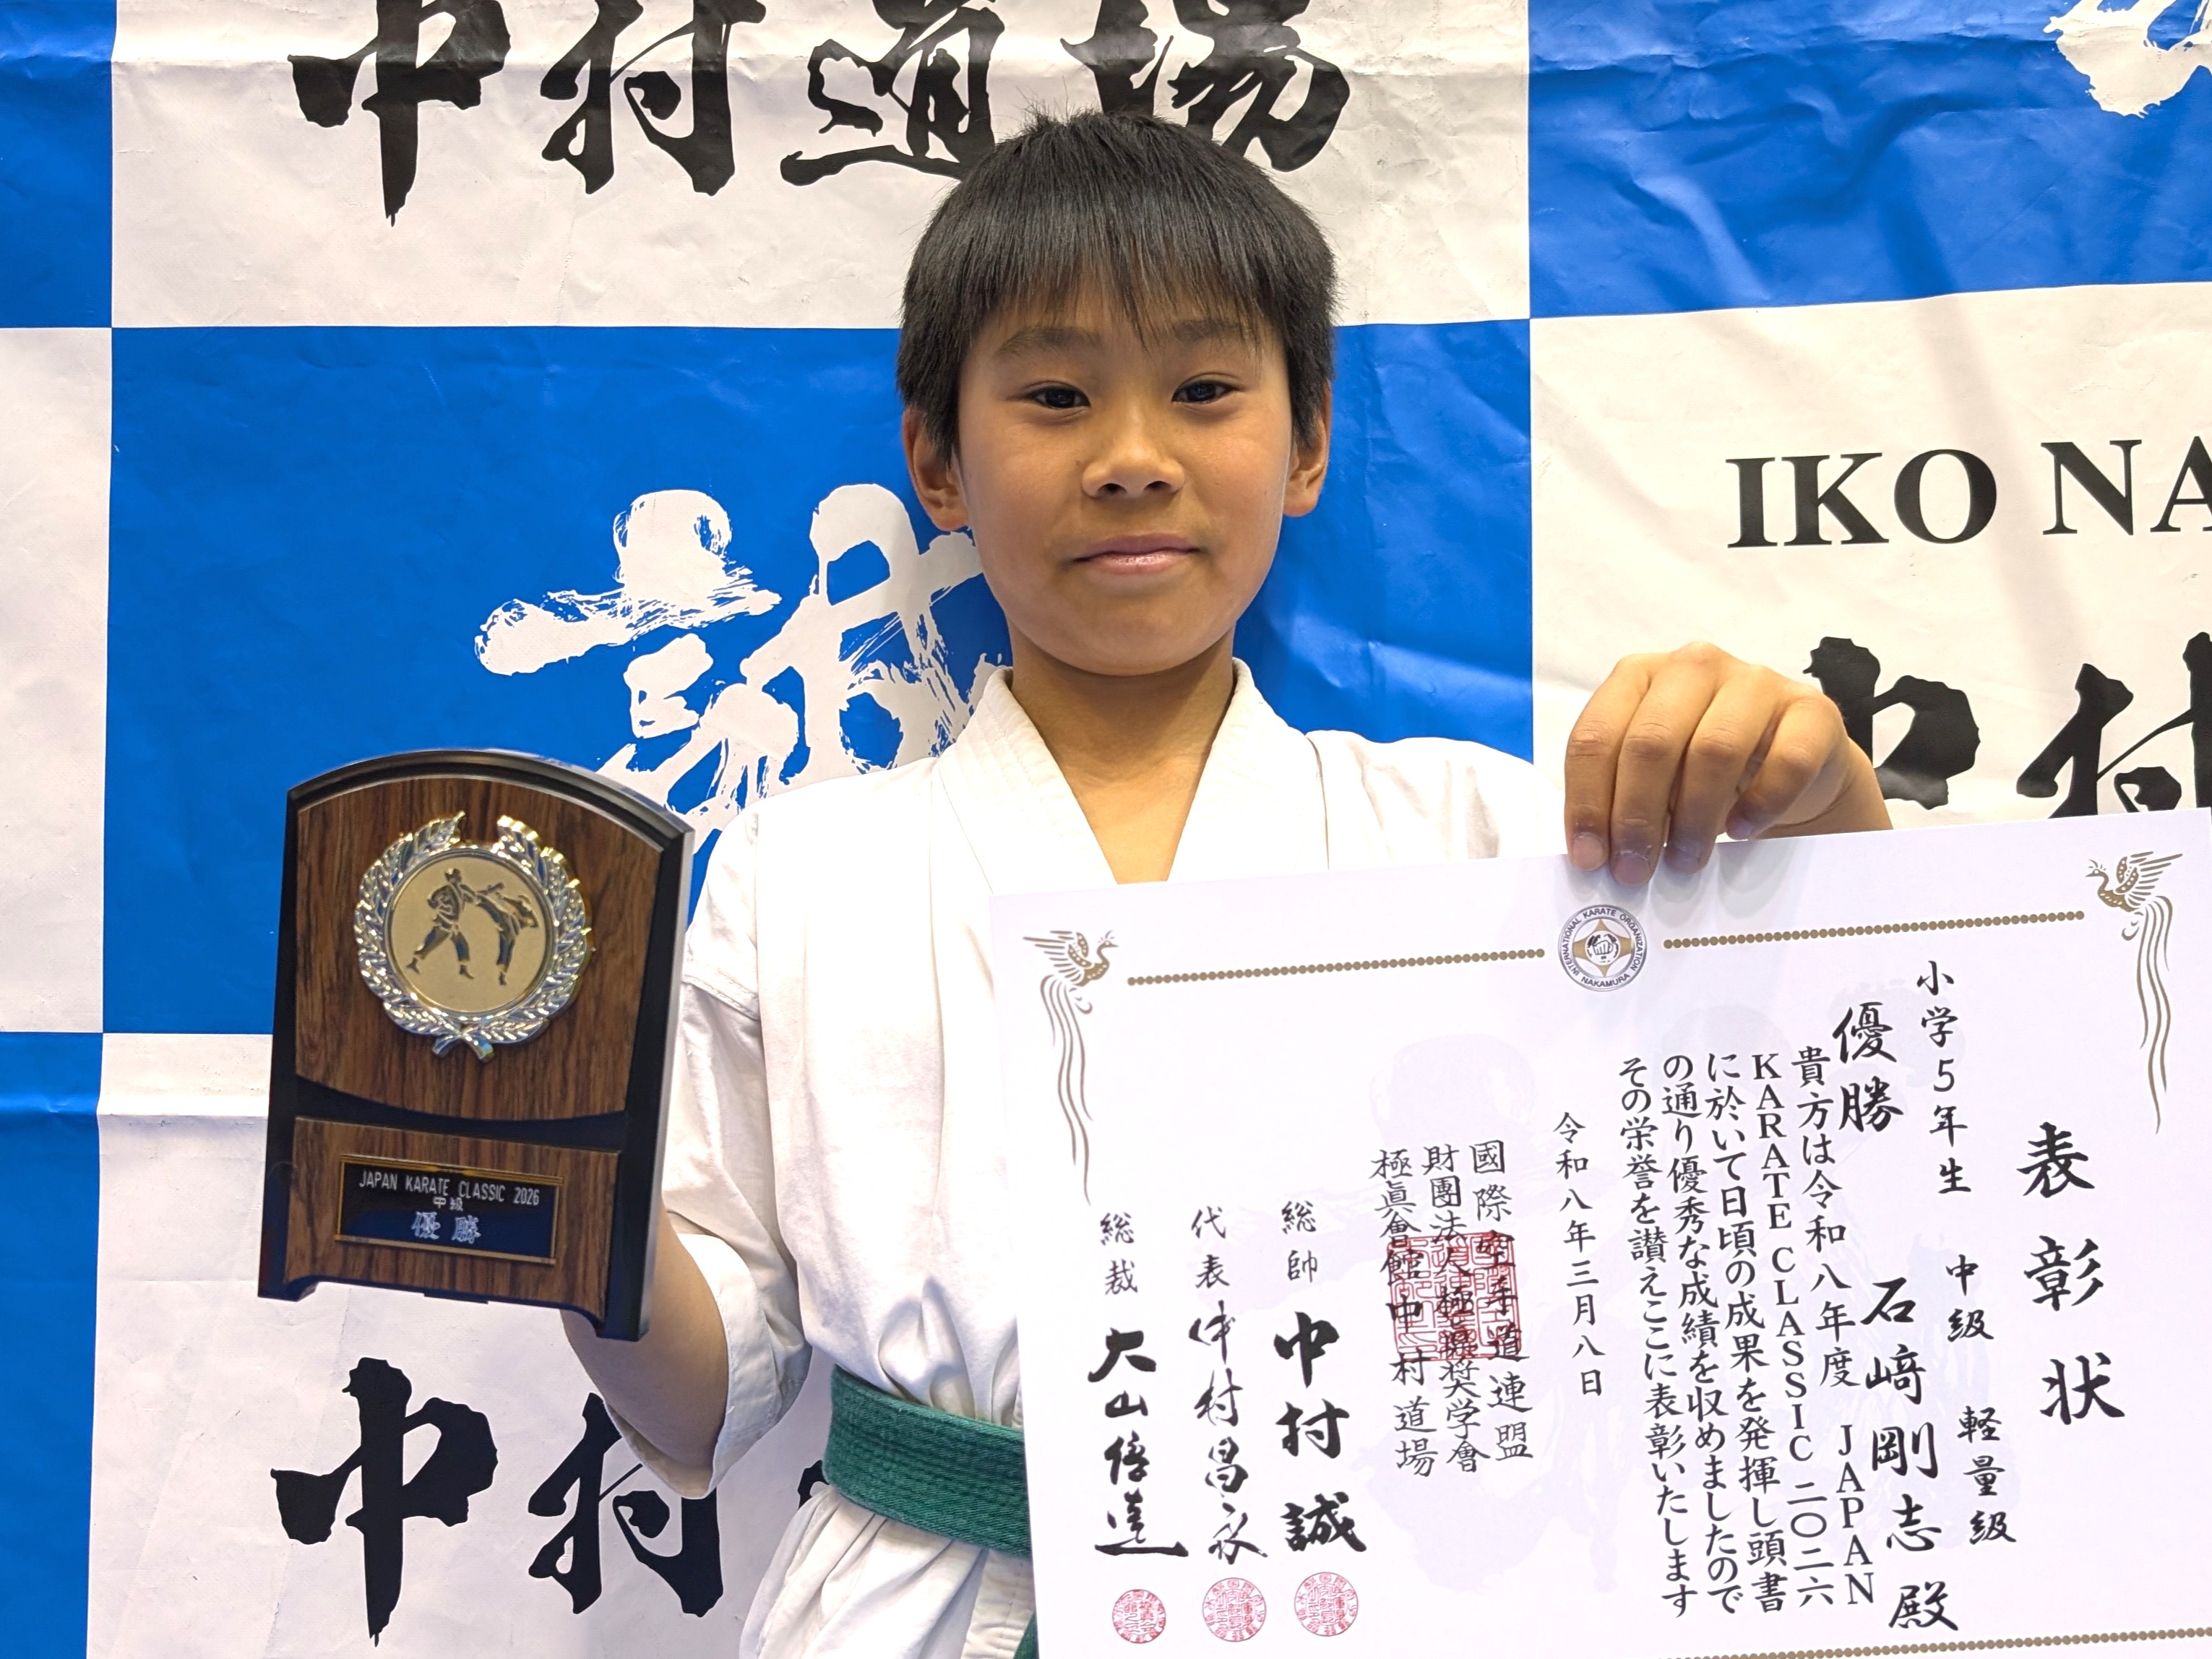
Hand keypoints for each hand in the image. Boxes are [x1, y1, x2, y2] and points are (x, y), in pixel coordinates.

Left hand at [1565, 643, 1888, 884]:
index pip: (1595, 736)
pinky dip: (1760, 804)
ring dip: (1693, 817)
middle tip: (1636, 870)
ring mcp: (1756, 682)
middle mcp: (1693, 667)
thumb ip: (1618, 801)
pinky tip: (1741, 830)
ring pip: (1714, 749)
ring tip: (1685, 861)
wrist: (1790, 764)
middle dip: (1636, 816)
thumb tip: (1595, 857)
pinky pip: (1787, 760)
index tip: (1591, 858)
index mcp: (1639, 676)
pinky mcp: (1811, 710)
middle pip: (1651, 742)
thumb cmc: (1702, 771)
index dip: (1588, 801)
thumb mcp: (1651, 779)